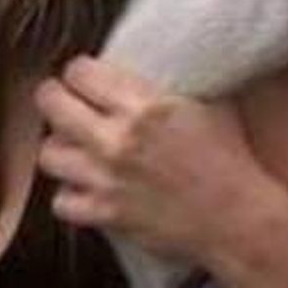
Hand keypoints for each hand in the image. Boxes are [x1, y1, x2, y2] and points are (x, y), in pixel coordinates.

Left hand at [33, 55, 261, 262]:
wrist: (239, 219)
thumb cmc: (231, 160)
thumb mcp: (207, 105)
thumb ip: (166, 88)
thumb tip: (146, 68)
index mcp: (144, 105)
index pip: (80, 72)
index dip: (78, 73)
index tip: (82, 79)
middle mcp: (118, 138)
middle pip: (51, 104)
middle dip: (53, 98)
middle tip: (61, 102)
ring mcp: (107, 178)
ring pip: (49, 154)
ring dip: (60, 149)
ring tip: (74, 150)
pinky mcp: (106, 214)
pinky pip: (61, 202)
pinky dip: (70, 196)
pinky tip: (85, 190)